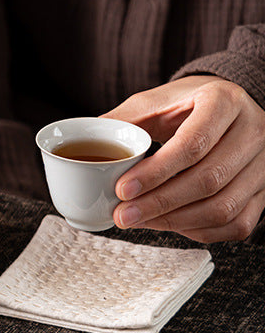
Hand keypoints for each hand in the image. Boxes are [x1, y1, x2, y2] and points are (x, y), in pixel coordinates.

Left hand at [102, 76, 264, 242]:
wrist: (226, 108)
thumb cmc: (184, 105)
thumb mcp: (153, 102)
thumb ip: (123, 121)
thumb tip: (87, 140)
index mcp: (224, 101)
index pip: (192, 144)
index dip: (155, 173)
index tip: (121, 190)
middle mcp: (253, 131)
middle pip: (208, 179)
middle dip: (159, 204)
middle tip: (122, 215)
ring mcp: (264, 164)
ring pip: (224, 207)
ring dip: (175, 221)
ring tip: (138, 221)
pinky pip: (237, 223)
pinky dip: (199, 231)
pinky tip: (167, 224)